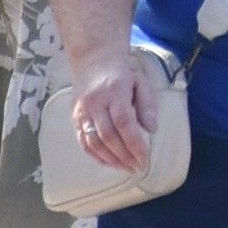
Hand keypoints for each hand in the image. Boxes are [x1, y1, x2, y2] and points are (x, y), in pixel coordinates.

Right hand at [70, 52, 159, 170]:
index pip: (124, 123)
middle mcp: (95, 103)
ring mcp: (82, 111)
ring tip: (127, 168)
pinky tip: (110, 163)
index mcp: (114, 91)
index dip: (134, 143)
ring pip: (94, 142)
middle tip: (139, 167)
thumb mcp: (140, 81)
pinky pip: (83, 142)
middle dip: (125, 156)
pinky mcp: (75, 117)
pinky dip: (96, 156)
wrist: (93, 59)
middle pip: (108, 136)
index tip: (145, 158)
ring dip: (111, 160)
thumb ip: (147, 104)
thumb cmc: (121, 72)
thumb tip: (152, 129)